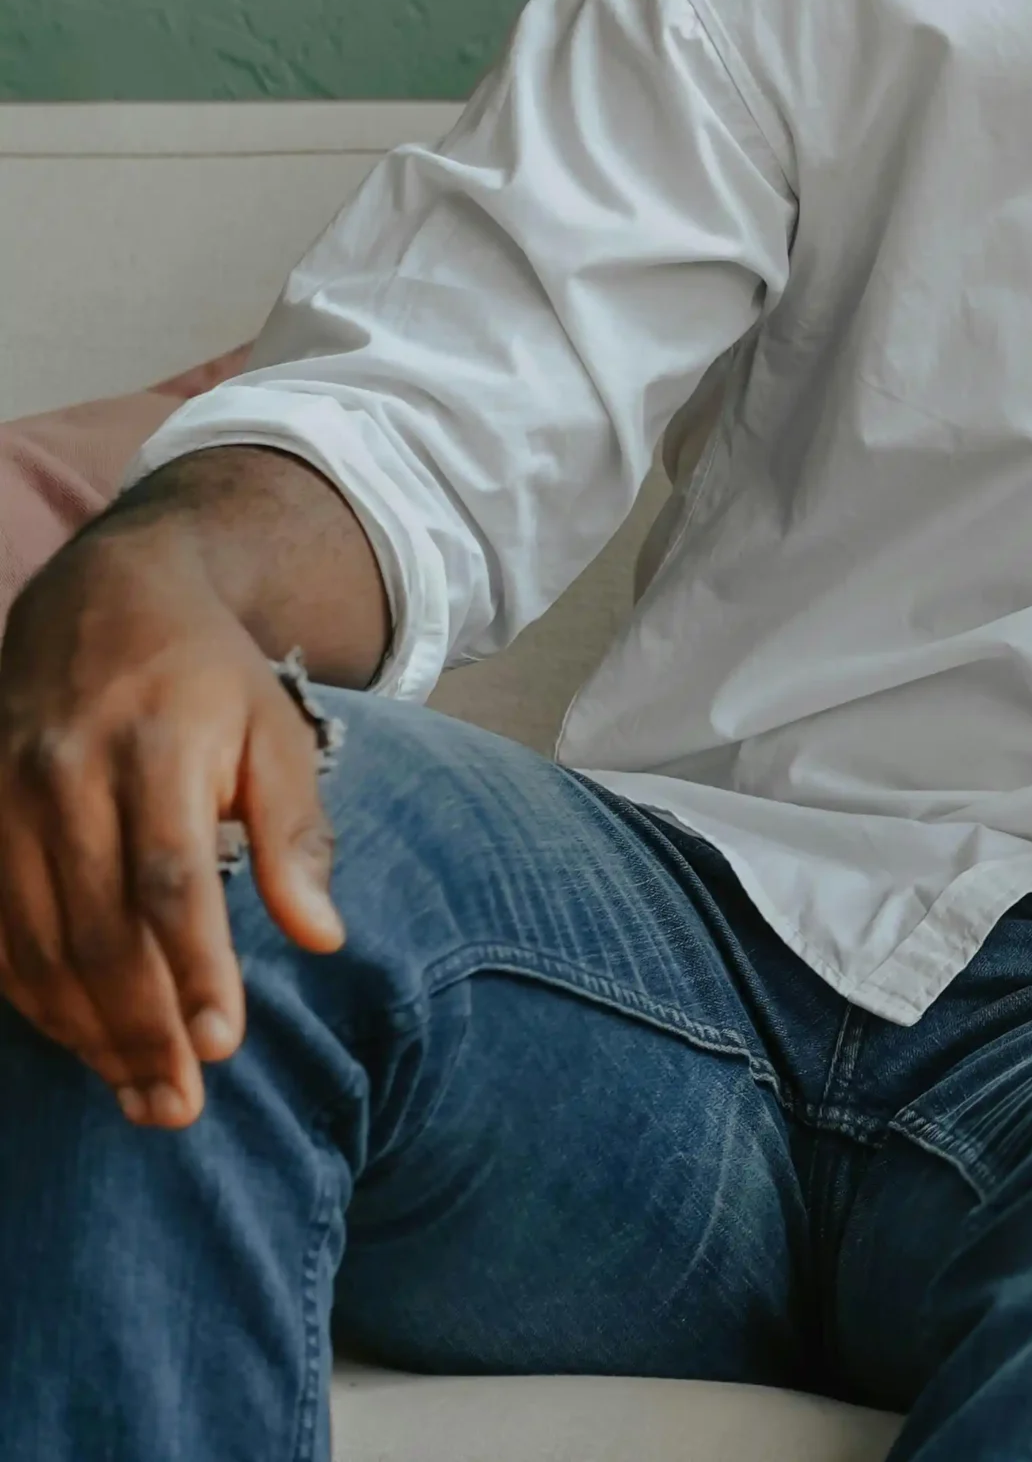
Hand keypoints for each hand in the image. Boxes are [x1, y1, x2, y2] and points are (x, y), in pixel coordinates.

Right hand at [0, 465, 365, 1129]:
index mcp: (154, 748)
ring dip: (82, 1029)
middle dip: (137, 1027)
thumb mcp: (277, 731)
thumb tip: (325, 937)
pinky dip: (32, 994)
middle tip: (177, 1107)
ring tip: (136, 1095)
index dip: (191, 971)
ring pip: (33, 942)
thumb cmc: (210, 679)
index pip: (168, 881)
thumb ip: (296, 832)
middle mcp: (64, 776)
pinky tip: (77, 1040)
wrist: (101, 600)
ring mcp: (5, 799)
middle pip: (94, 928)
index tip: (222, 1046)